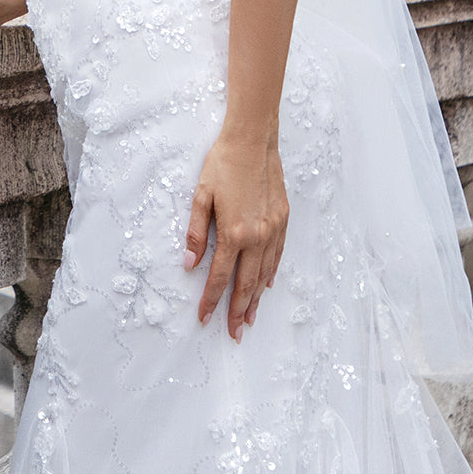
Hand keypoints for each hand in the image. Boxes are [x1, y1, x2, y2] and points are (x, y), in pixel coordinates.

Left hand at [185, 134, 288, 342]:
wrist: (253, 140)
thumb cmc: (223, 164)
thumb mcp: (200, 196)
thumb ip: (195, 233)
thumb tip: (189, 265)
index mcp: (233, 233)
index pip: (221, 277)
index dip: (211, 300)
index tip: (205, 318)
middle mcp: (257, 236)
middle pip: (247, 284)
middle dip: (239, 311)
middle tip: (235, 333)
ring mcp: (273, 229)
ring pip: (265, 273)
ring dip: (257, 298)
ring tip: (251, 318)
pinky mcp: (283, 219)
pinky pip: (278, 255)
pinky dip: (271, 273)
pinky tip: (267, 284)